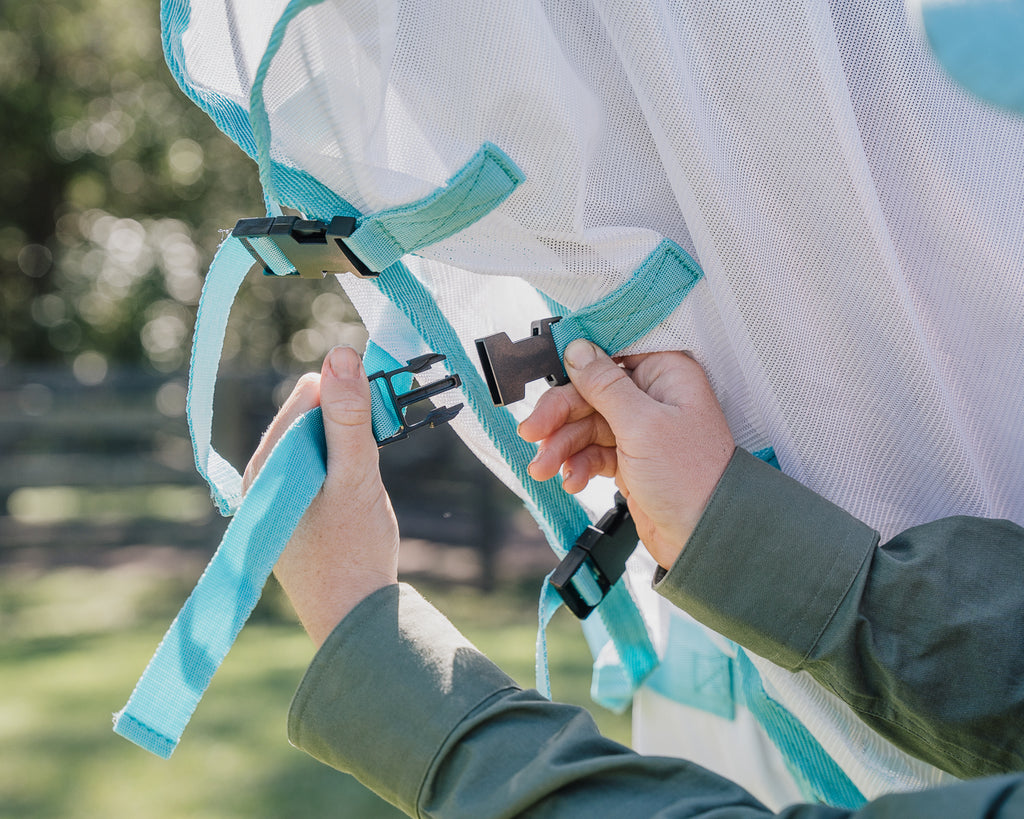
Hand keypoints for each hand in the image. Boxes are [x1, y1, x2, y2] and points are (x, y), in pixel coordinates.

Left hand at [243, 346, 399, 646]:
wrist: (353, 620)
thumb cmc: (353, 552)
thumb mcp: (356, 478)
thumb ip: (348, 418)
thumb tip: (341, 353)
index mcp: (267, 463)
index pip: (306, 393)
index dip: (347, 397)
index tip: (377, 424)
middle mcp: (262, 474)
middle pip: (309, 414)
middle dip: (347, 424)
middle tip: (369, 463)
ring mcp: (277, 492)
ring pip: (317, 439)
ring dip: (347, 447)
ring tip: (361, 487)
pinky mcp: (293, 507)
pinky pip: (319, 464)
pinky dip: (342, 468)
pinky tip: (354, 497)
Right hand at [518, 340, 733, 569]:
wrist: (703, 537)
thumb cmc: (691, 478)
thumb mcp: (642, 424)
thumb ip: (605, 385)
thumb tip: (577, 349)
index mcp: (665, 375)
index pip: (611, 354)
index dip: (578, 362)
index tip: (548, 374)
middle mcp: (652, 396)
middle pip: (589, 391)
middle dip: (558, 415)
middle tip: (532, 433)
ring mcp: (639, 429)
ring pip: (585, 424)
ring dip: (560, 446)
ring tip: (544, 468)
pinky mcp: (629, 458)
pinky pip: (591, 452)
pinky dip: (577, 464)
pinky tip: (572, 480)